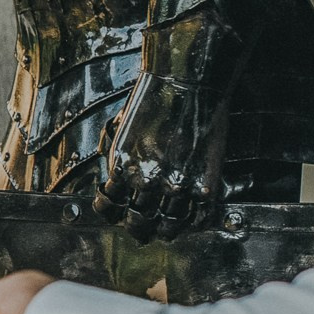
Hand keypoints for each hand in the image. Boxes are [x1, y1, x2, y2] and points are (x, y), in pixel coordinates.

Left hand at [93, 72, 228, 239]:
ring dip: (165, 231)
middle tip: (140, 230)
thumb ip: (120, 156)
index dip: (111, 214)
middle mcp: (147, 180)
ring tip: (165, 232)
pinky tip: (190, 221)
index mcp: (122, 166)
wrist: (188, 81)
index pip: (110, 207)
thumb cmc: (154, 98)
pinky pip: (198, 217)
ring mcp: (177, 185)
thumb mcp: (122, 128)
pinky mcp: (204, 184)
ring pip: (168, 226)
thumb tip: (117, 177)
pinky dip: (194, 223)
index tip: (116, 214)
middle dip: (137, 228)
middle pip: (137, 223)